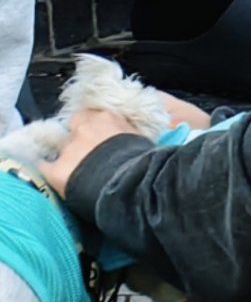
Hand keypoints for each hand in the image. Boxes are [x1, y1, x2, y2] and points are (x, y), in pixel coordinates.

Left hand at [36, 97, 209, 196]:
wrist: (137, 188)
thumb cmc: (153, 165)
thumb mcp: (152, 141)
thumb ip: (140, 133)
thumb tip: (148, 131)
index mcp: (108, 118)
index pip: (94, 114)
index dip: (98, 125)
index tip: (105, 136)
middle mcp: (85, 128)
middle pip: (76, 126)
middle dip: (82, 137)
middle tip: (94, 154)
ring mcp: (70, 149)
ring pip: (64, 149)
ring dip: (73, 158)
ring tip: (86, 173)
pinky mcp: (58, 171)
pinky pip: (47, 169)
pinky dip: (53, 173)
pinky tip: (62, 180)